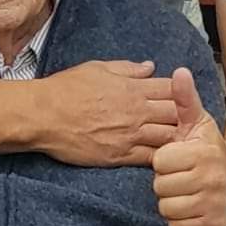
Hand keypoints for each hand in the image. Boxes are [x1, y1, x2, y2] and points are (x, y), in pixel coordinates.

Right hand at [40, 61, 176, 165]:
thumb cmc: (66, 89)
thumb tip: (150, 67)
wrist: (43, 116)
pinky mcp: (120, 156)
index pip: (171, 89)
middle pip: (176, 114)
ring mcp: (130, 135)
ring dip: (174, 138)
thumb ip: (127, 68)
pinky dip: (161, 157)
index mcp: (132, 88)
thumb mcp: (97, 68)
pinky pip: (150, 158)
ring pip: (168, 138)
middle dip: (182, 117)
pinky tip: (162, 156)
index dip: (180, 93)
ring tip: (175, 140)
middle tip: (182, 121)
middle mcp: (136, 112)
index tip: (179, 98)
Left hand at [152, 68, 225, 225]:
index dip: (165, 160)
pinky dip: (179, 219)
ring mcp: (213, 205)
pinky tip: (191, 205)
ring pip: (166, 208)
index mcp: (204, 153)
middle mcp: (211, 180)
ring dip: (171, 200)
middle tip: (181, 175)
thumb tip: (179, 72)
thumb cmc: (210, 149)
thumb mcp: (199, 122)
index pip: (160, 161)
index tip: (178, 157)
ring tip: (185, 190)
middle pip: (160, 186)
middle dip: (167, 181)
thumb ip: (185, 99)